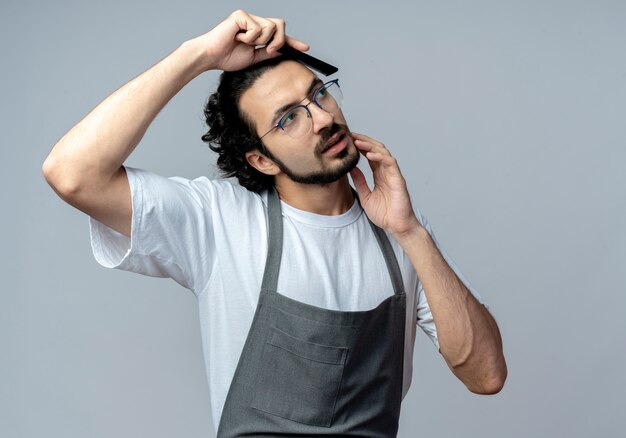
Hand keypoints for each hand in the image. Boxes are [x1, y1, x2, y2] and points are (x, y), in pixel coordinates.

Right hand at [191, 9, 309, 71]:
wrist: (211, 56)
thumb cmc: (227, 57)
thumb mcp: (253, 58)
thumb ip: (267, 53)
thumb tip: (282, 51)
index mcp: (257, 32)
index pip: (279, 34)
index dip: (292, 41)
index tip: (305, 48)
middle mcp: (254, 22)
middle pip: (279, 25)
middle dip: (278, 39)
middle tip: (267, 49)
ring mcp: (248, 17)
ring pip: (270, 27)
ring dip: (259, 41)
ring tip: (243, 43)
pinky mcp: (241, 15)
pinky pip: (257, 28)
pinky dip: (249, 38)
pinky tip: (237, 38)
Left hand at [349, 132, 421, 237]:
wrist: (396, 226)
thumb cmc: (384, 214)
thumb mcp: (366, 196)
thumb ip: (360, 182)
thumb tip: (351, 169)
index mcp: (380, 176)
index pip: (370, 156)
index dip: (361, 147)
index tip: (348, 142)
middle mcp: (387, 172)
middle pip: (376, 150)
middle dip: (364, 141)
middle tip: (351, 136)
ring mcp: (393, 174)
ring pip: (383, 153)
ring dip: (370, 146)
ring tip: (358, 142)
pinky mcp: (398, 179)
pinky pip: (390, 163)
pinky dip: (380, 157)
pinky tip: (369, 154)